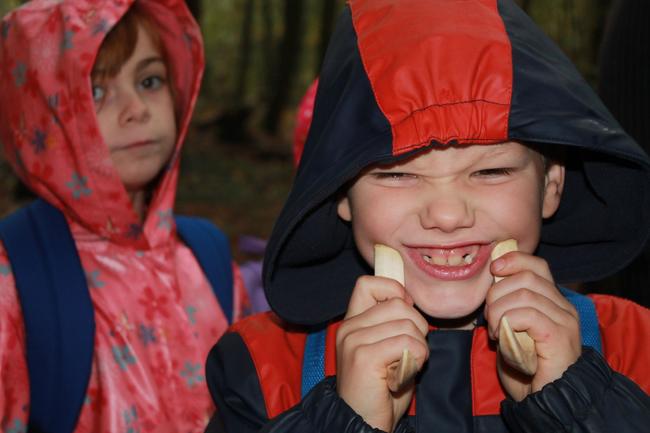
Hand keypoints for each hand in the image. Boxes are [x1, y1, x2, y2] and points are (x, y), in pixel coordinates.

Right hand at [336, 275, 428, 431]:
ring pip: (408, 325)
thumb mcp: (384, 349)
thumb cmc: (379, 392)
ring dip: (419, 348)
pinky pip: (409, 344)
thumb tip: (410, 301)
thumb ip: (392, 324)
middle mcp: (348, 328)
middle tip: (409, 353)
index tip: (405, 315)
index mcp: (351, 323)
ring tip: (404, 368)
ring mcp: (354, 341)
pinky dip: (417, 360)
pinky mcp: (364, 357)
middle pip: (398, 304)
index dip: (394, 291)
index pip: (369, 283)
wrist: (363, 425)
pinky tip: (402, 376)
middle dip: (417, 327)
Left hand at [485, 251, 580, 400]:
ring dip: (498, 310)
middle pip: (526, 276)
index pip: (537, 265)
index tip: (493, 269)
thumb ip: (509, 304)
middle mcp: (564, 308)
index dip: (513, 260)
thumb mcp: (513, 328)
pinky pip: (526, 314)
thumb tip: (492, 278)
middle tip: (489, 316)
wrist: (545, 400)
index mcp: (554, 302)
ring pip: (523, 294)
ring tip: (495, 331)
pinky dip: (506, 322)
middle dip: (497, 291)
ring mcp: (564, 321)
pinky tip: (501, 338)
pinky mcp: (559, 336)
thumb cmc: (526, 368)